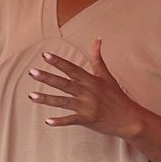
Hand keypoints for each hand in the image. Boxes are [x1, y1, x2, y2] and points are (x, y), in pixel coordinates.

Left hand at [27, 42, 143, 139]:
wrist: (129, 119)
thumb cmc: (117, 97)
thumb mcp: (107, 76)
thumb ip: (98, 59)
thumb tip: (97, 40)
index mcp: (91, 81)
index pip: (72, 69)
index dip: (59, 62)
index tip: (45, 55)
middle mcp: (88, 92)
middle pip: (64, 83)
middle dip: (47, 77)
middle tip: (32, 72)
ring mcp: (87, 106)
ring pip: (63, 101)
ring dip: (47, 99)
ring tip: (31, 95)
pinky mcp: (88, 119)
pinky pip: (71, 120)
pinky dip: (60, 121)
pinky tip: (48, 121)